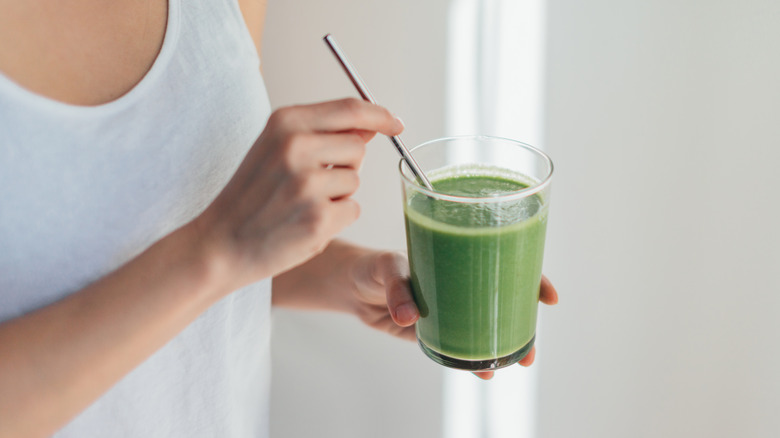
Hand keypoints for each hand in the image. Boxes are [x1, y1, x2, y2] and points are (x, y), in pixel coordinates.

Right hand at [194, 99, 402, 291]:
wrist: (219, 243)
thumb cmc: (251, 196)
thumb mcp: (276, 149)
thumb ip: (321, 133)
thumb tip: (370, 125)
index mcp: (285, 122)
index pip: (350, 109)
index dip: (380, 115)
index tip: (396, 123)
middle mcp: (296, 147)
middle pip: (359, 147)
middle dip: (347, 165)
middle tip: (311, 182)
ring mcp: (308, 184)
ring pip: (356, 182)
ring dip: (338, 195)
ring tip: (301, 204)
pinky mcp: (319, 218)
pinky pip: (353, 210)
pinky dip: (336, 220)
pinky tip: (304, 224)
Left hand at [349, 251, 558, 379]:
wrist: (351, 286)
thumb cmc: (374, 265)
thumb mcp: (386, 267)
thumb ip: (397, 288)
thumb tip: (409, 316)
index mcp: (460, 258)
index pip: (506, 263)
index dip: (532, 277)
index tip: (549, 296)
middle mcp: (461, 283)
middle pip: (505, 301)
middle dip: (525, 324)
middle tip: (532, 349)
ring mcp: (450, 309)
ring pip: (486, 327)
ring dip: (504, 346)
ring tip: (516, 364)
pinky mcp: (434, 331)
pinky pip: (459, 346)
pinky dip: (471, 360)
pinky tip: (481, 371)